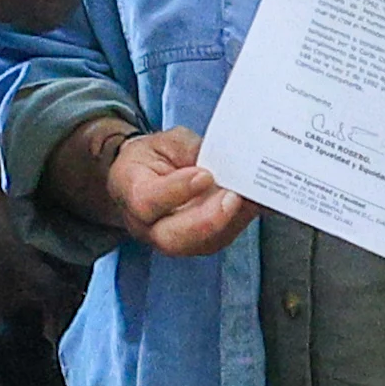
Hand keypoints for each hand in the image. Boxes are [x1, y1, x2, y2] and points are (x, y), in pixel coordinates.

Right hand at [101, 126, 256, 259]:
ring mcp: (171, 239)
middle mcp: (146, 224)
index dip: (177, 191)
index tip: (204, 175)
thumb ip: (190, 149)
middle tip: (233, 198)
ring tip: (251, 198)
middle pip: (172, 238)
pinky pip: (219, 240)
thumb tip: (226, 158)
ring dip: (230, 222)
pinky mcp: (197, 243)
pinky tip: (254, 203)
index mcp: (130, 190)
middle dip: (207, 221)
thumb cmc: (153, 156)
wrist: (145, 175)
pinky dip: (240, 222)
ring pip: (200, 244)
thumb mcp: (167, 141)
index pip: (148, 201)